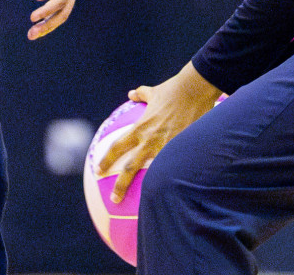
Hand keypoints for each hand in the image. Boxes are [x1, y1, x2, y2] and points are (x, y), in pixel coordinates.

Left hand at [28, 0, 79, 39]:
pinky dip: (48, 17)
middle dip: (48, 25)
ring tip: (32, 34)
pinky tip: (37, 24)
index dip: (47, 10)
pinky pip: (56, 8)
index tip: (32, 17)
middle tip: (31, 35)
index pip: (60, 0)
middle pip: (63, 12)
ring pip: (61, 13)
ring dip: (48, 24)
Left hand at [97, 62, 222, 202]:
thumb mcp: (153, 92)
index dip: (106, 160)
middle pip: (131, 167)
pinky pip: (174, 167)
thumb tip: (133, 94)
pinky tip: (176, 190)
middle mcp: (150, 140)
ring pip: (153, 172)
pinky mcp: (182, 148)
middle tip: (114, 199)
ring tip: (148, 202)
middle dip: (121, 185)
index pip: (117, 147)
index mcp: (140, 128)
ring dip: (149, 187)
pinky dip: (172, 177)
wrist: (194, 90)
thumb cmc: (174, 90)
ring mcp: (166, 146)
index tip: (99, 171)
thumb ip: (142, 95)